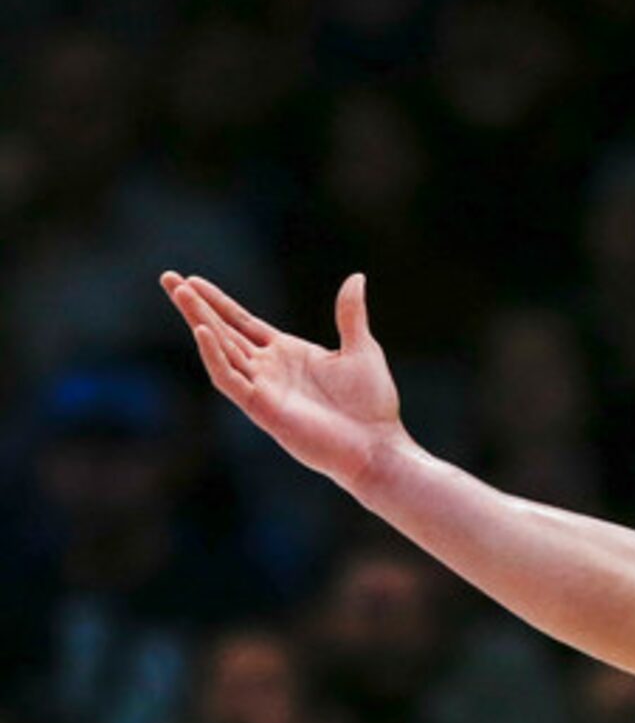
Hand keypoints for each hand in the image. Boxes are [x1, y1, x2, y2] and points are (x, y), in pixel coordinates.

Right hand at [162, 272, 407, 489]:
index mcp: (286, 353)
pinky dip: (215, 356)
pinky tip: (203, 332)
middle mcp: (268, 368)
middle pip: (222, 330)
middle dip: (195, 305)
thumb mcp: (361, 349)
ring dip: (200, 321)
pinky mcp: (261, 408)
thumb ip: (350, 315)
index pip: (242, 322)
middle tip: (168, 277)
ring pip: (221, 349)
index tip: (193, 280)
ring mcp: (262, 388)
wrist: (376, 445)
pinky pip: (230, 379)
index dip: (218, 302)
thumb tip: (356, 277)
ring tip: (181, 294)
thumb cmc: (371, 405)